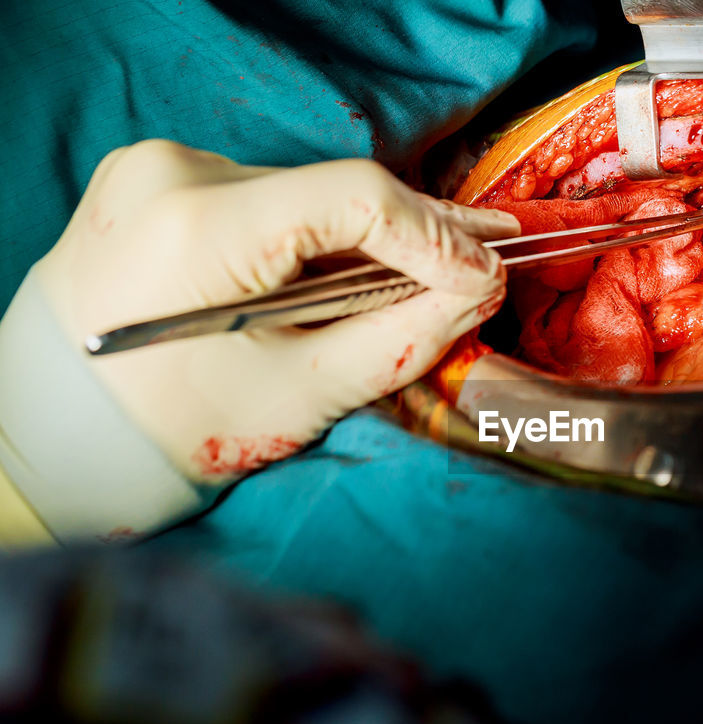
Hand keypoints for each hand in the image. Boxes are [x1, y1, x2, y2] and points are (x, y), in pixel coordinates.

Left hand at [1, 140, 516, 539]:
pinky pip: (268, 200)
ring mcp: (156, 171)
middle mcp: (171, 176)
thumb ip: (403, 337)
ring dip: (371, 235)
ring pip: (306, 197)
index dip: (436, 236)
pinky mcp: (155, 181)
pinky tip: (368, 260)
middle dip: (419, 233)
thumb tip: (481, 290)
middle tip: (497, 247)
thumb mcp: (302, 394)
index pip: (354, 198)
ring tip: (447, 256)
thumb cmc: (176, 428)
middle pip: (333, 193)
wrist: (59, 429)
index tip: (488, 275)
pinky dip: (319, 235)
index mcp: (197, 229)